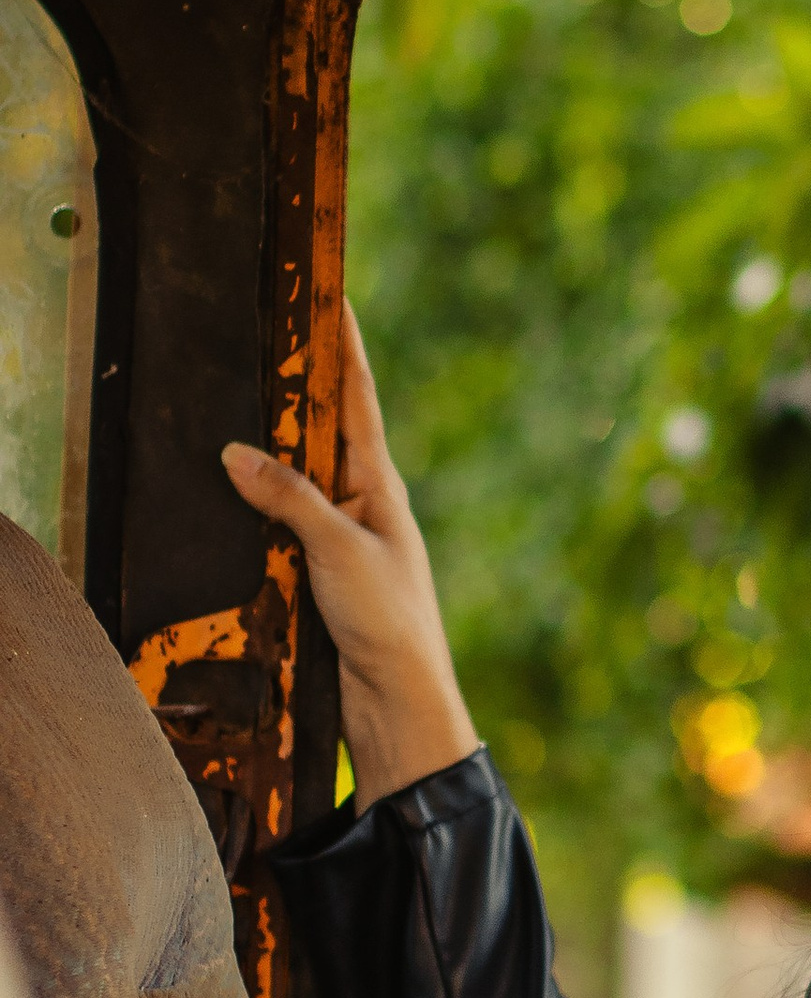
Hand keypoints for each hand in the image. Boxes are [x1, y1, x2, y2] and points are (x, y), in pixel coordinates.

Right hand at [221, 307, 478, 807]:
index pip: (356, 399)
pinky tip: (224, 490)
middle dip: (292, 385)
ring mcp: (339, 538)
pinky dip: (253, 502)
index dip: (343, 346)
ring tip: (233, 393)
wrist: (398, 702)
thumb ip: (289, 499)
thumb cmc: (388, 623)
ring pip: (293, 477)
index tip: (333, 295)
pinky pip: (277, 524)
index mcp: (379, 485)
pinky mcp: (315, 574)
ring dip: (267, 443)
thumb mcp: (337, 550)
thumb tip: (234, 451)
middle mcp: (361, 503)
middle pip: (318, 430)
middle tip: (264, 329)